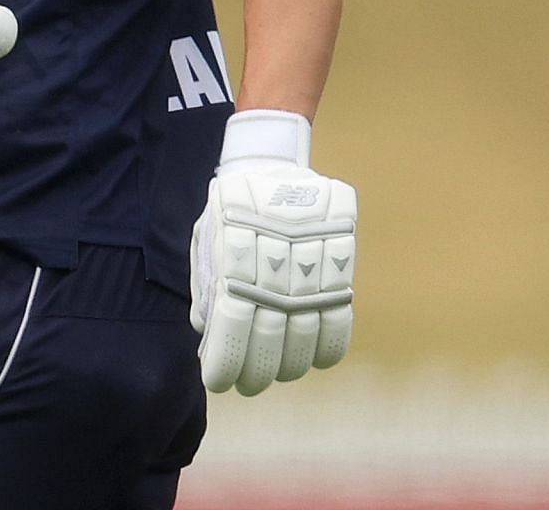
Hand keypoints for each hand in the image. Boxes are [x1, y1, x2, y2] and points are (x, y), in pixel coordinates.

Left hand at [190, 109, 355, 394]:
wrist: (271, 161)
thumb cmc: (230, 209)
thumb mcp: (207, 239)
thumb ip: (207, 287)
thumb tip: (208, 337)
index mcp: (235, 256)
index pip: (233, 325)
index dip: (227, 361)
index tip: (220, 384)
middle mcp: (275, 262)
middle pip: (270, 335)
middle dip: (257, 371)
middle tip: (249, 387)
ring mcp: (311, 261)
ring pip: (307, 331)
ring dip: (291, 364)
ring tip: (279, 374)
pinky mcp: (340, 257)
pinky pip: (341, 313)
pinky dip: (330, 345)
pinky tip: (317, 361)